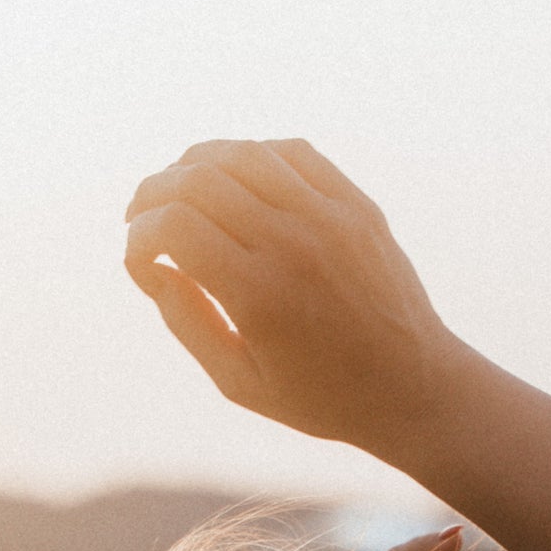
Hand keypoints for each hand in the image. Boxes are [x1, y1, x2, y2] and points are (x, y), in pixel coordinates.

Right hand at [123, 139, 461, 455]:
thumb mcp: (238, 381)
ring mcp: (329, 215)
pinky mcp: (356, 204)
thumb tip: (149, 267)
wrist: (413, 388)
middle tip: (140, 216)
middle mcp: (292, 242)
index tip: (137, 259)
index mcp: (258, 293)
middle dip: (154, 192)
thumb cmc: (319, 397)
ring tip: (180, 191)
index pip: (173, 226)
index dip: (139, 235)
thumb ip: (187, 321)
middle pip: (198, 179)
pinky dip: (250, 157)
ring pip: (242, 153)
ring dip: (195, 164)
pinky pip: (290, 153)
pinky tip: (235, 181)